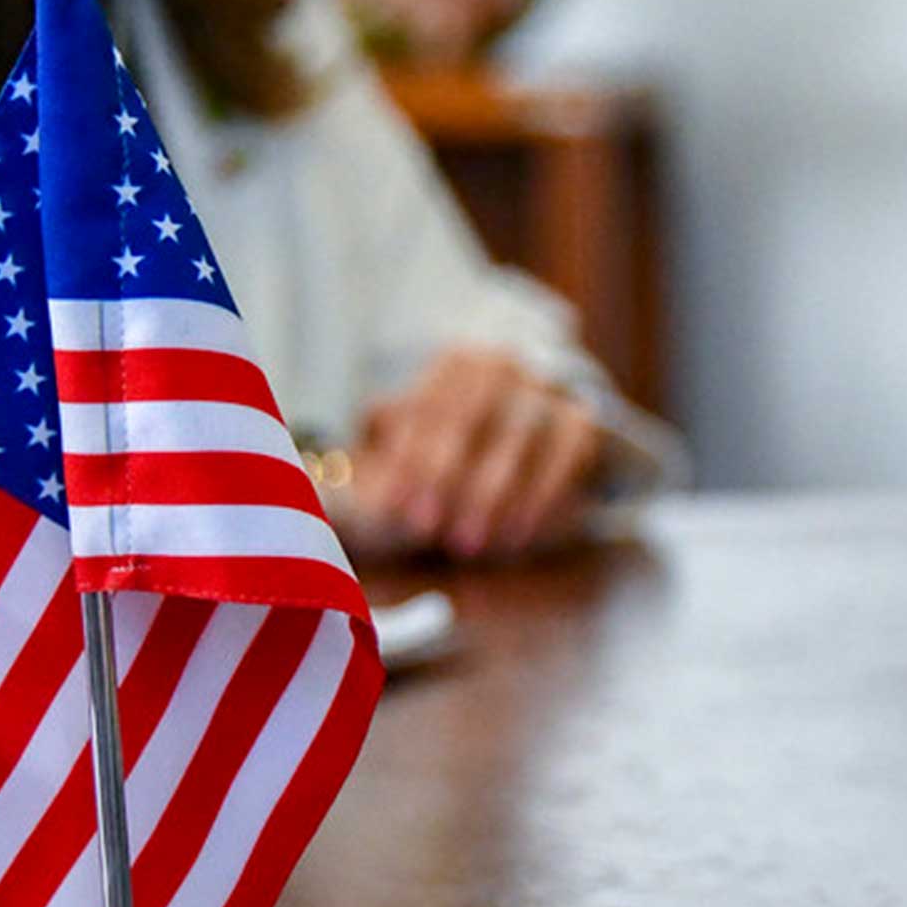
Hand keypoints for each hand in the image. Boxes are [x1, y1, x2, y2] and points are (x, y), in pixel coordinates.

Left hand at [351, 349, 602, 559]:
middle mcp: (505, 365)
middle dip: (447, 479)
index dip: (410, 460)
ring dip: (491, 496)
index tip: (394, 508)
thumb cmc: (455, 446)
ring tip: (466, 544)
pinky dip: (541, 497)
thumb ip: (378, 452)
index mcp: (457, 363)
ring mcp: (548, 390)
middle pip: (473, 420)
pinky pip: (566, 457)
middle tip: (426, 530)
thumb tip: (323, 475)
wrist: (536, 426)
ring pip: (520, 440)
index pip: (431, 408)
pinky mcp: (584, 421)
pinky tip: (515, 535)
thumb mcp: (413, 435)